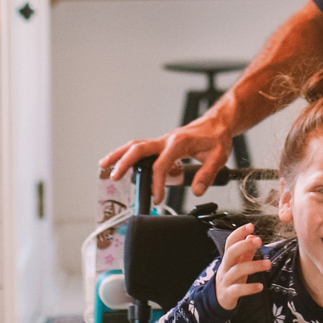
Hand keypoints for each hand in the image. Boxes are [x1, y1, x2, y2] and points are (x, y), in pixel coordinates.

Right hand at [98, 114, 233, 205]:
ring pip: (135, 146)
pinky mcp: (162, 144)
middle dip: (124, 162)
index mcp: (179, 143)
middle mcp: (166, 140)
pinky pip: (142, 148)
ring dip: (119, 154)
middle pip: (139, 149)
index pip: (161, 165)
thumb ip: (207, 174)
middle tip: (113, 176)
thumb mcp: (218, 157)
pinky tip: (120, 164)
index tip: (157, 198)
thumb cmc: (217, 138)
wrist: (218, 124)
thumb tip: (196, 191)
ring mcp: (162, 141)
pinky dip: (129, 154)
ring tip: (104, 166)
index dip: (157, 183)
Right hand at [215, 224, 271, 310]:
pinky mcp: (228, 294)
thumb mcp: (239, 263)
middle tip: (259, 241)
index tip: (251, 226)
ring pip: (237, 270)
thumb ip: (247, 251)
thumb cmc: (233, 277)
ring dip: (254, 265)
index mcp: (229, 258)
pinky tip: (260, 287)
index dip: (239, 233)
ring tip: (268, 264)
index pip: (230, 242)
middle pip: (231, 253)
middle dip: (244, 245)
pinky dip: (249, 288)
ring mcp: (226, 280)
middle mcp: (226, 267)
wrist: (220, 299)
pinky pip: (238, 290)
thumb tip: (253, 236)